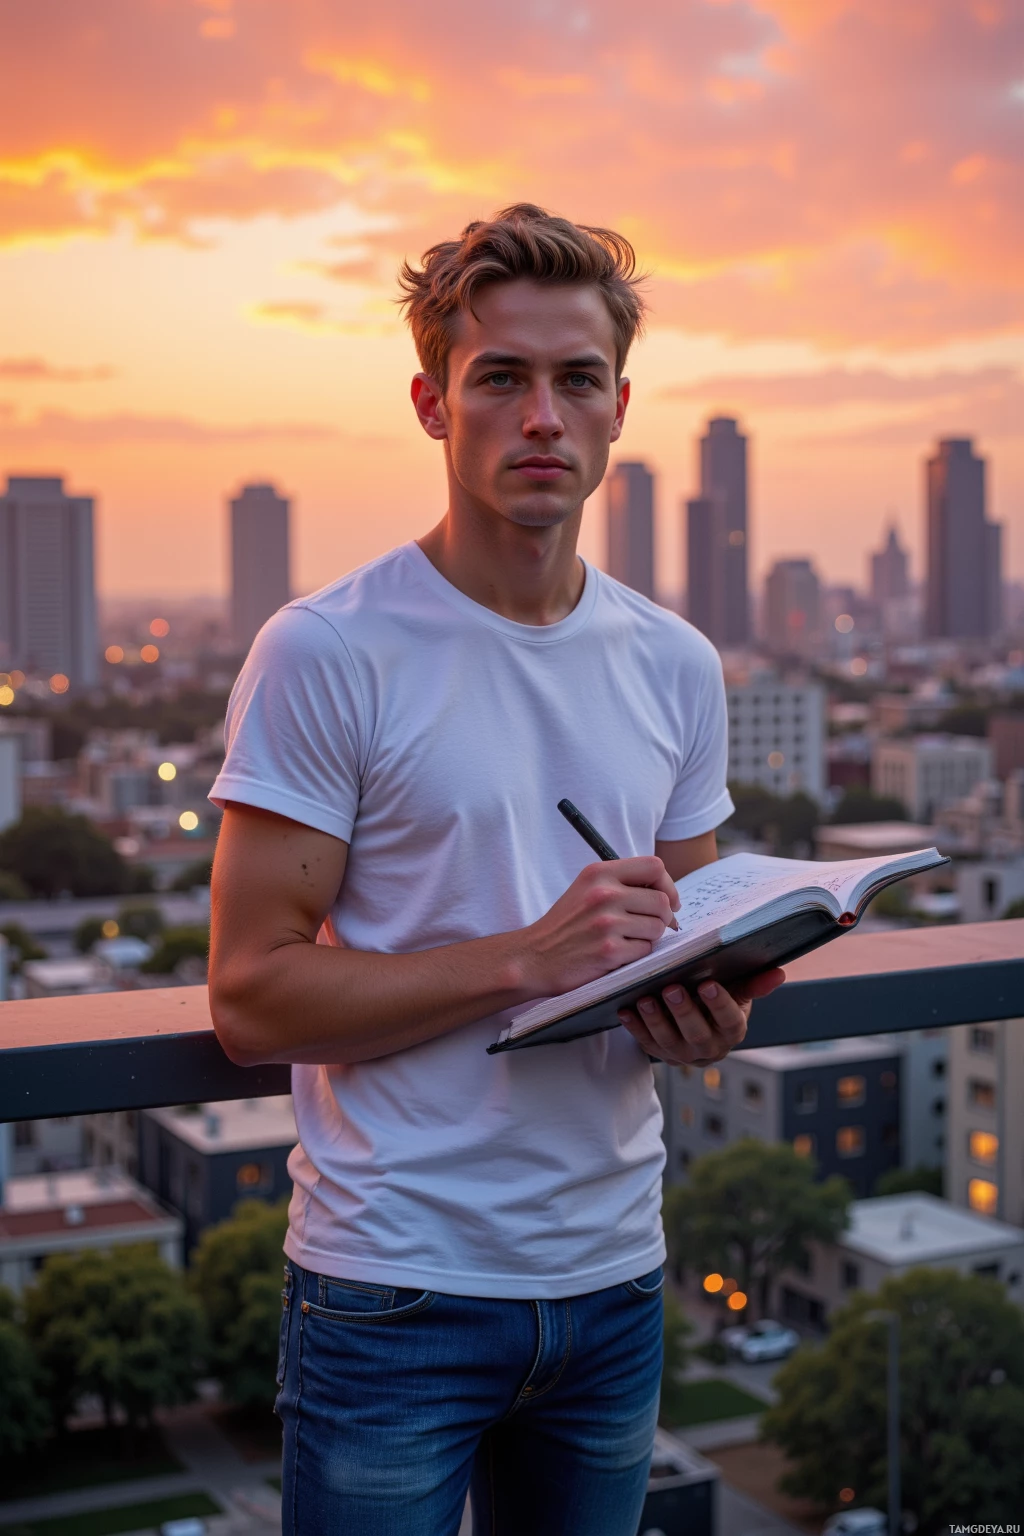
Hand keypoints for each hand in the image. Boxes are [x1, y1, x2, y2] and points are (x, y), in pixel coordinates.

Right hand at [521, 857, 679, 997]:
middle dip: (663, 916)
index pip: (654, 866)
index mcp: (599, 873)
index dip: (667, 884)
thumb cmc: (566, 925)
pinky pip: (645, 950)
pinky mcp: (609, 951)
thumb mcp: (587, 889)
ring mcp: (606, 923)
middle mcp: (603, 894)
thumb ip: (622, 883)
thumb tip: (668, 896)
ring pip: (657, 927)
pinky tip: (618, 953)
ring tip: (629, 939)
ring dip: (650, 937)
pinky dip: (637, 954)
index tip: (667, 899)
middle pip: (662, 900)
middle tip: (650, 925)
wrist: (534, 957)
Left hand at [617, 968, 785, 1065]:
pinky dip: (634, 1028)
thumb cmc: (715, 1000)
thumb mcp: (735, 991)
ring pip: (668, 1041)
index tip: (708, 985)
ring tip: (645, 998)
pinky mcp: (658, 1053)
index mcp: (732, 1031)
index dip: (719, 1004)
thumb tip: (778, 973)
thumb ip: (752, 984)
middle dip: (683, 1012)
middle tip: (671, 989)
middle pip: (696, 1034)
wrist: (695, 1022)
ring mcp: (681, 1054)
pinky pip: (645, 1043)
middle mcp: (708, 1048)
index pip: (729, 1021)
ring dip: (655, 1020)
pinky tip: (625, 1009)